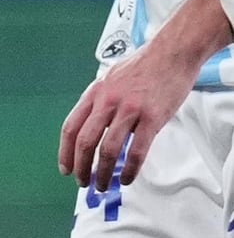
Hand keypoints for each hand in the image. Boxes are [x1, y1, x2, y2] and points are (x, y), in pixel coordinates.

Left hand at [60, 45, 197, 190]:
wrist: (172, 52)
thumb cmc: (143, 66)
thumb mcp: (110, 79)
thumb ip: (100, 102)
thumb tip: (92, 126)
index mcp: (94, 93)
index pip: (70, 127)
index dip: (65, 152)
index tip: (65, 168)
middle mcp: (107, 102)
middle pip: (85, 141)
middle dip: (81, 167)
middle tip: (83, 182)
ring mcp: (129, 110)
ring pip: (108, 149)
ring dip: (103, 172)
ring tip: (103, 185)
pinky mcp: (152, 117)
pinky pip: (137, 150)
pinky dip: (130, 169)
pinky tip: (127, 178)